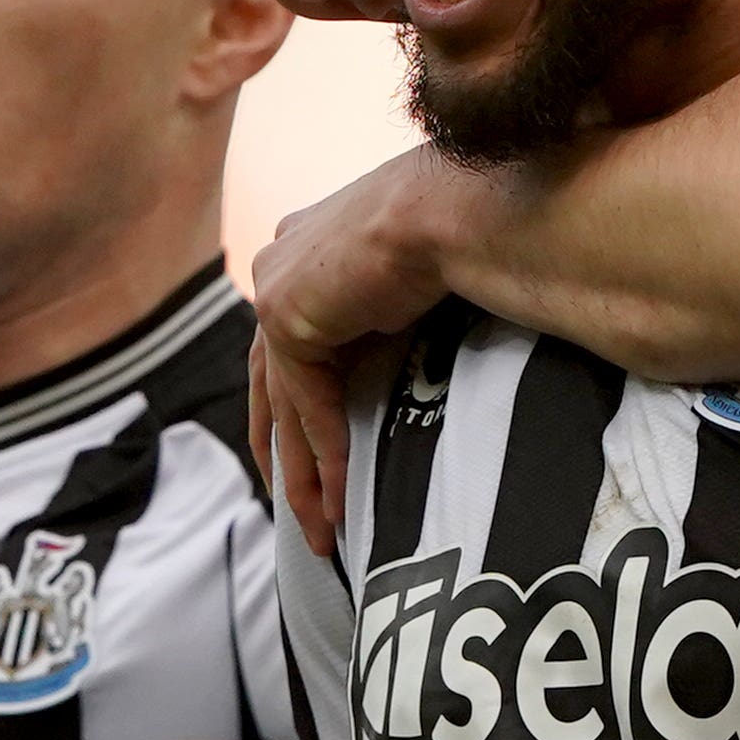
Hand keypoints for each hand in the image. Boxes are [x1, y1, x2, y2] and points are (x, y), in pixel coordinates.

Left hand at [250, 150, 463, 553]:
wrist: (459, 208)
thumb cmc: (466, 229)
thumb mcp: (419, 277)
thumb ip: (396, 311)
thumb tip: (421, 345)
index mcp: (310, 245)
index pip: (291, 342)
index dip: (299, 404)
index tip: (313, 456)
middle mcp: (283, 261)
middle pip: (272, 380)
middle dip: (284, 452)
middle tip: (301, 511)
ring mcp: (277, 286)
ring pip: (284, 403)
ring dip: (302, 474)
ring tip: (321, 532)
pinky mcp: (284, 313)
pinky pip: (305, 403)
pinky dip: (325, 456)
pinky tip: (340, 502)